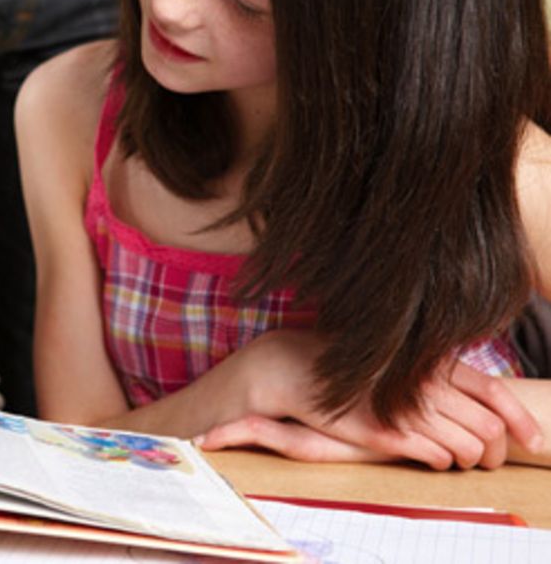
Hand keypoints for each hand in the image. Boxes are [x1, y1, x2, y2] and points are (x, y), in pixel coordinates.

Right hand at [216, 331, 540, 468]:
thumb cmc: (351, 368)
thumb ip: (435, 374)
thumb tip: (478, 399)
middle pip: (488, 426)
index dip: (521, 420)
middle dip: (496, 449)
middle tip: (491, 459)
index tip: (533, 440)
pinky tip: (435, 458)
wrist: (295, 370)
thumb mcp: (398, 363)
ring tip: (461, 460)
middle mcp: (423, 383)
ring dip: (470, 459)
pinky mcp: (385, 432)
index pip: (495, 393)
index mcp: (431, 361)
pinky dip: (444, 461)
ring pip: (467, 446)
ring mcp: (405, 408)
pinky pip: (436, 456)